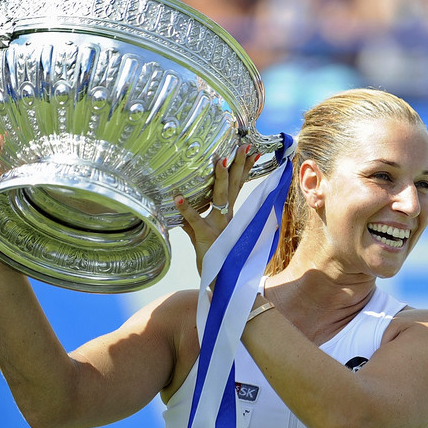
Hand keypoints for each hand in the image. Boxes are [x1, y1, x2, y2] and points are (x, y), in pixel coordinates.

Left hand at [175, 144, 258, 273]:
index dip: (244, 168)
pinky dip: (185, 210)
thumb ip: (192, 219)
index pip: (238, 186)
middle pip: (235, 186)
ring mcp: (219, 226)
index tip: (250, 149)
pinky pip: (194, 221)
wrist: (219, 282)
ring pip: (220, 198)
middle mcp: (227, 217)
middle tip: (244, 145)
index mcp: (229, 214)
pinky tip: (177, 198)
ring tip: (219, 160)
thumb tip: (179, 204)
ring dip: (220, 179)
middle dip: (240, 165)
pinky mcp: (207, 237)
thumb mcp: (202, 234)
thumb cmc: (213, 257)